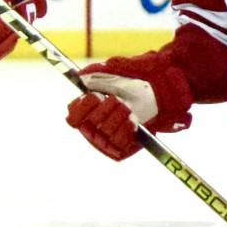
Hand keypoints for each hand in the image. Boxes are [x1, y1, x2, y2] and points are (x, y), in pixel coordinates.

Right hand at [63, 52, 192, 159]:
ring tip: (128, 107)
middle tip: (117, 100)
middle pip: (89, 124)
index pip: (73, 118)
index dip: (83, 107)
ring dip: (118, 115)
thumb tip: (81, 79)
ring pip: (105, 132)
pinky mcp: (121, 148)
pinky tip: (133, 119)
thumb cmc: (130, 86)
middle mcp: (93, 129)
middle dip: (105, 109)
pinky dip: (126, 128)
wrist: (154, 95)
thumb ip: (94, 78)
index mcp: (86, 113)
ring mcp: (107, 140)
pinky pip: (119, 142)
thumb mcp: (112, 78)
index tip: (95, 96)